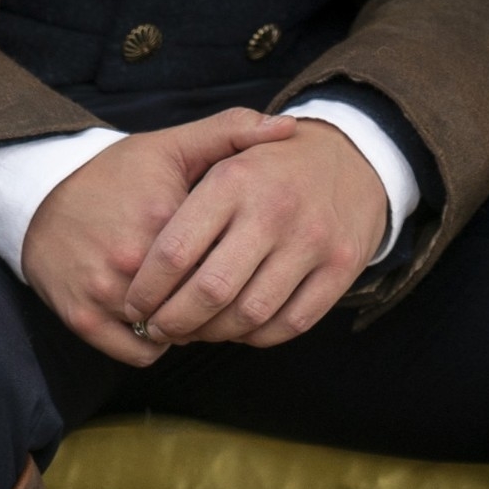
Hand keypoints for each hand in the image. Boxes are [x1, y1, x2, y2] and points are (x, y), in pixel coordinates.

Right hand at [21, 110, 296, 362]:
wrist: (42, 196)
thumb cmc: (118, 173)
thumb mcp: (174, 146)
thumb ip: (233, 132)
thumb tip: (290, 128)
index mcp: (162, 218)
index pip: (225, 261)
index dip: (241, 265)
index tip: (243, 258)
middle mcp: (131, 260)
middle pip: (201, 302)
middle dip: (217, 301)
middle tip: (222, 287)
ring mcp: (104, 293)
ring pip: (172, 332)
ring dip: (188, 325)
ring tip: (192, 302)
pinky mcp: (82, 319)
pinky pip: (139, 353)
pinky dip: (154, 343)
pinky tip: (160, 318)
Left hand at [121, 118, 387, 347]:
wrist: (353, 156)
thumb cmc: (271, 167)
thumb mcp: (226, 152)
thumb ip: (178, 194)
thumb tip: (136, 258)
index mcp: (235, 180)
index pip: (175, 251)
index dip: (146, 290)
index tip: (134, 304)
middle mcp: (274, 210)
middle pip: (210, 291)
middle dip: (173, 321)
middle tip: (158, 328)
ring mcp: (312, 240)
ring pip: (249, 315)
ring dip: (213, 334)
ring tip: (194, 330)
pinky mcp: (342, 266)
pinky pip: (290, 323)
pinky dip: (257, 336)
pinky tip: (238, 327)